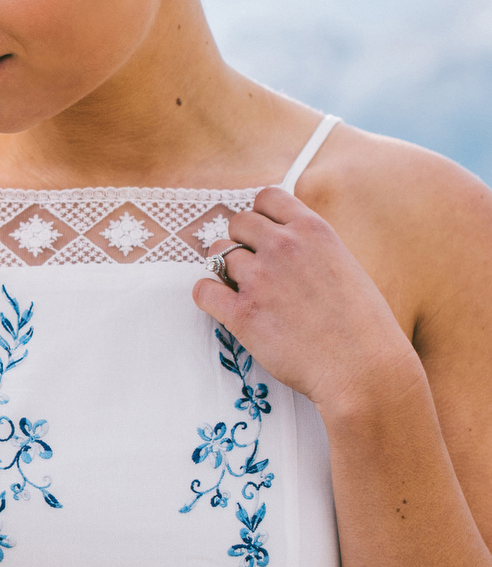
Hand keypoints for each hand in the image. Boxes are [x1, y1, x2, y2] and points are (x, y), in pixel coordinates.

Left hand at [192, 187, 420, 421]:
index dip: (260, 215)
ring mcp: (259, 279)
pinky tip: (223, 307)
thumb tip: (286, 243)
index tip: (263, 234)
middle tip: (251, 266)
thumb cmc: (364, 327)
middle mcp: (283, 247)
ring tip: (243, 291)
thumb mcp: (346, 267)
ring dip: (225, 270)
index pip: (267, 197)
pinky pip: (203, 290)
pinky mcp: (242, 314)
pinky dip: (207, 296)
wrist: (364, 369)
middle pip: (237, 222)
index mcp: (313, 231)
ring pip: (218, 254)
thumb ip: (313, 250)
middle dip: (240, 240)